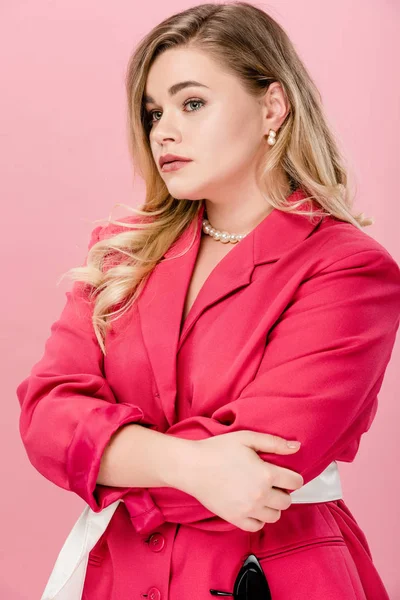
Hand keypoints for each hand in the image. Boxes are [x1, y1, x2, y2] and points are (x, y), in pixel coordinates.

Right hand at [181, 431, 303, 531]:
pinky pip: (257, 526)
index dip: (293, 477)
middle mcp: (260, 495)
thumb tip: (296, 447)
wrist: (192, 466)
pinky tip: (253, 507)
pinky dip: (259, 518)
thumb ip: (274, 442)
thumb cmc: (218, 450)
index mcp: (266, 474)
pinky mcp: (235, 519)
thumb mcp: (247, 438)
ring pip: (275, 516)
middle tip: (272, 483)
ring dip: (273, 506)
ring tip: (262, 495)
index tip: (287, 475)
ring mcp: (248, 510)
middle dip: (283, 492)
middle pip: (287, 501)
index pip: (295, 482)